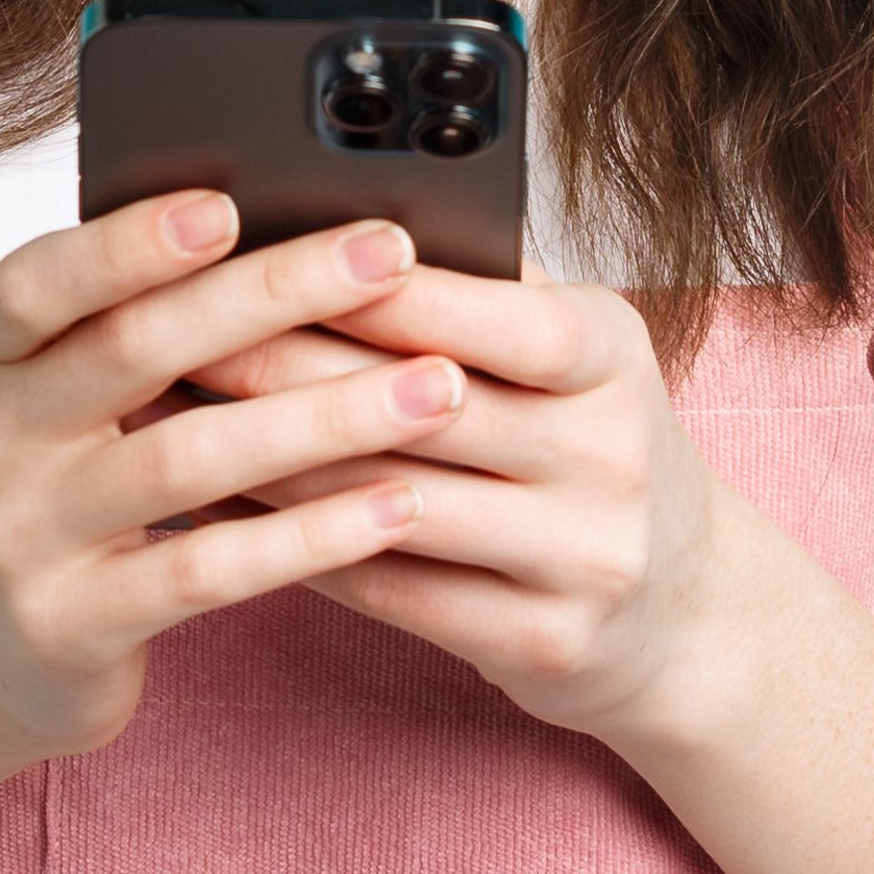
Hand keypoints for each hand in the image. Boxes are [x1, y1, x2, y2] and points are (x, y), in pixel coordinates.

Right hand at [0, 189, 467, 769]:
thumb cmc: (63, 480)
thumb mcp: (65, 390)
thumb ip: (144, 320)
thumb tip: (309, 230)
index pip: (41, 280)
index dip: (127, 241)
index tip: (230, 202)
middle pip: (135, 349)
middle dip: (273, 293)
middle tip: (389, 253)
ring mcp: (26, 534)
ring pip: (186, 461)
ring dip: (324, 417)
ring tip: (436, 387)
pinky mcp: (73, 623)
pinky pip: (207, 572)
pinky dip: (310, 536)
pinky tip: (398, 505)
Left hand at [192, 269, 819, 751]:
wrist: (693, 616)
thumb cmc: (594, 455)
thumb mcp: (578, 363)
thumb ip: (481, 301)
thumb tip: (330, 230)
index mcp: (614, 358)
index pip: (497, 316)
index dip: (383, 294)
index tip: (270, 261)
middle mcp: (614, 455)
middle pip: (428, 407)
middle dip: (292, 369)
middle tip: (180, 340)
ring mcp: (586, 558)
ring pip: (398, 503)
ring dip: (276, 467)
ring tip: (182, 430)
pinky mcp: (545, 643)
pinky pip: (398, 594)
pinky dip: (302, 552)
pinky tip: (227, 525)